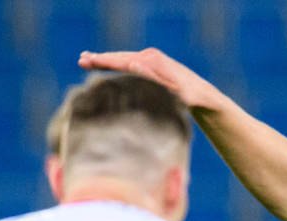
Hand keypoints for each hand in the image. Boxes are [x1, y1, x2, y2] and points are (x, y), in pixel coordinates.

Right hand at [78, 48, 226, 112]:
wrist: (205, 96)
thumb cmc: (194, 98)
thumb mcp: (179, 92)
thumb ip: (156, 80)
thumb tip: (133, 64)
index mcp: (154, 62)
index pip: (123, 61)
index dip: (105, 62)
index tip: (89, 61)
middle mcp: (151, 57)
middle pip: (120, 57)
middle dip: (100, 59)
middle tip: (81, 60)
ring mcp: (151, 60)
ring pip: (123, 59)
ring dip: (105, 60)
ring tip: (85, 59)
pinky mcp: (152, 65)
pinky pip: (129, 63)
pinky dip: (115, 63)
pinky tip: (103, 64)